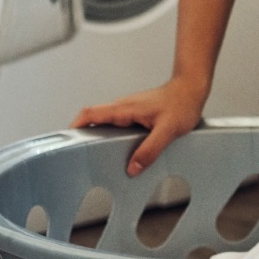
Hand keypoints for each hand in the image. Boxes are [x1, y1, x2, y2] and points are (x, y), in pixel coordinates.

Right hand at [70, 76, 208, 175]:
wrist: (191, 89)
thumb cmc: (182, 104)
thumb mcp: (168, 131)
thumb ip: (149, 150)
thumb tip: (132, 168)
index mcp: (125, 108)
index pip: (91, 113)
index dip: (76, 125)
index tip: (66, 139)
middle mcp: (123, 107)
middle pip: (94, 120)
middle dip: (83, 135)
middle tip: (79, 155)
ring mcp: (129, 110)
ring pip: (106, 123)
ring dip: (98, 137)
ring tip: (96, 158)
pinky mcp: (136, 114)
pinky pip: (117, 125)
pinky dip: (111, 137)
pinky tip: (119, 151)